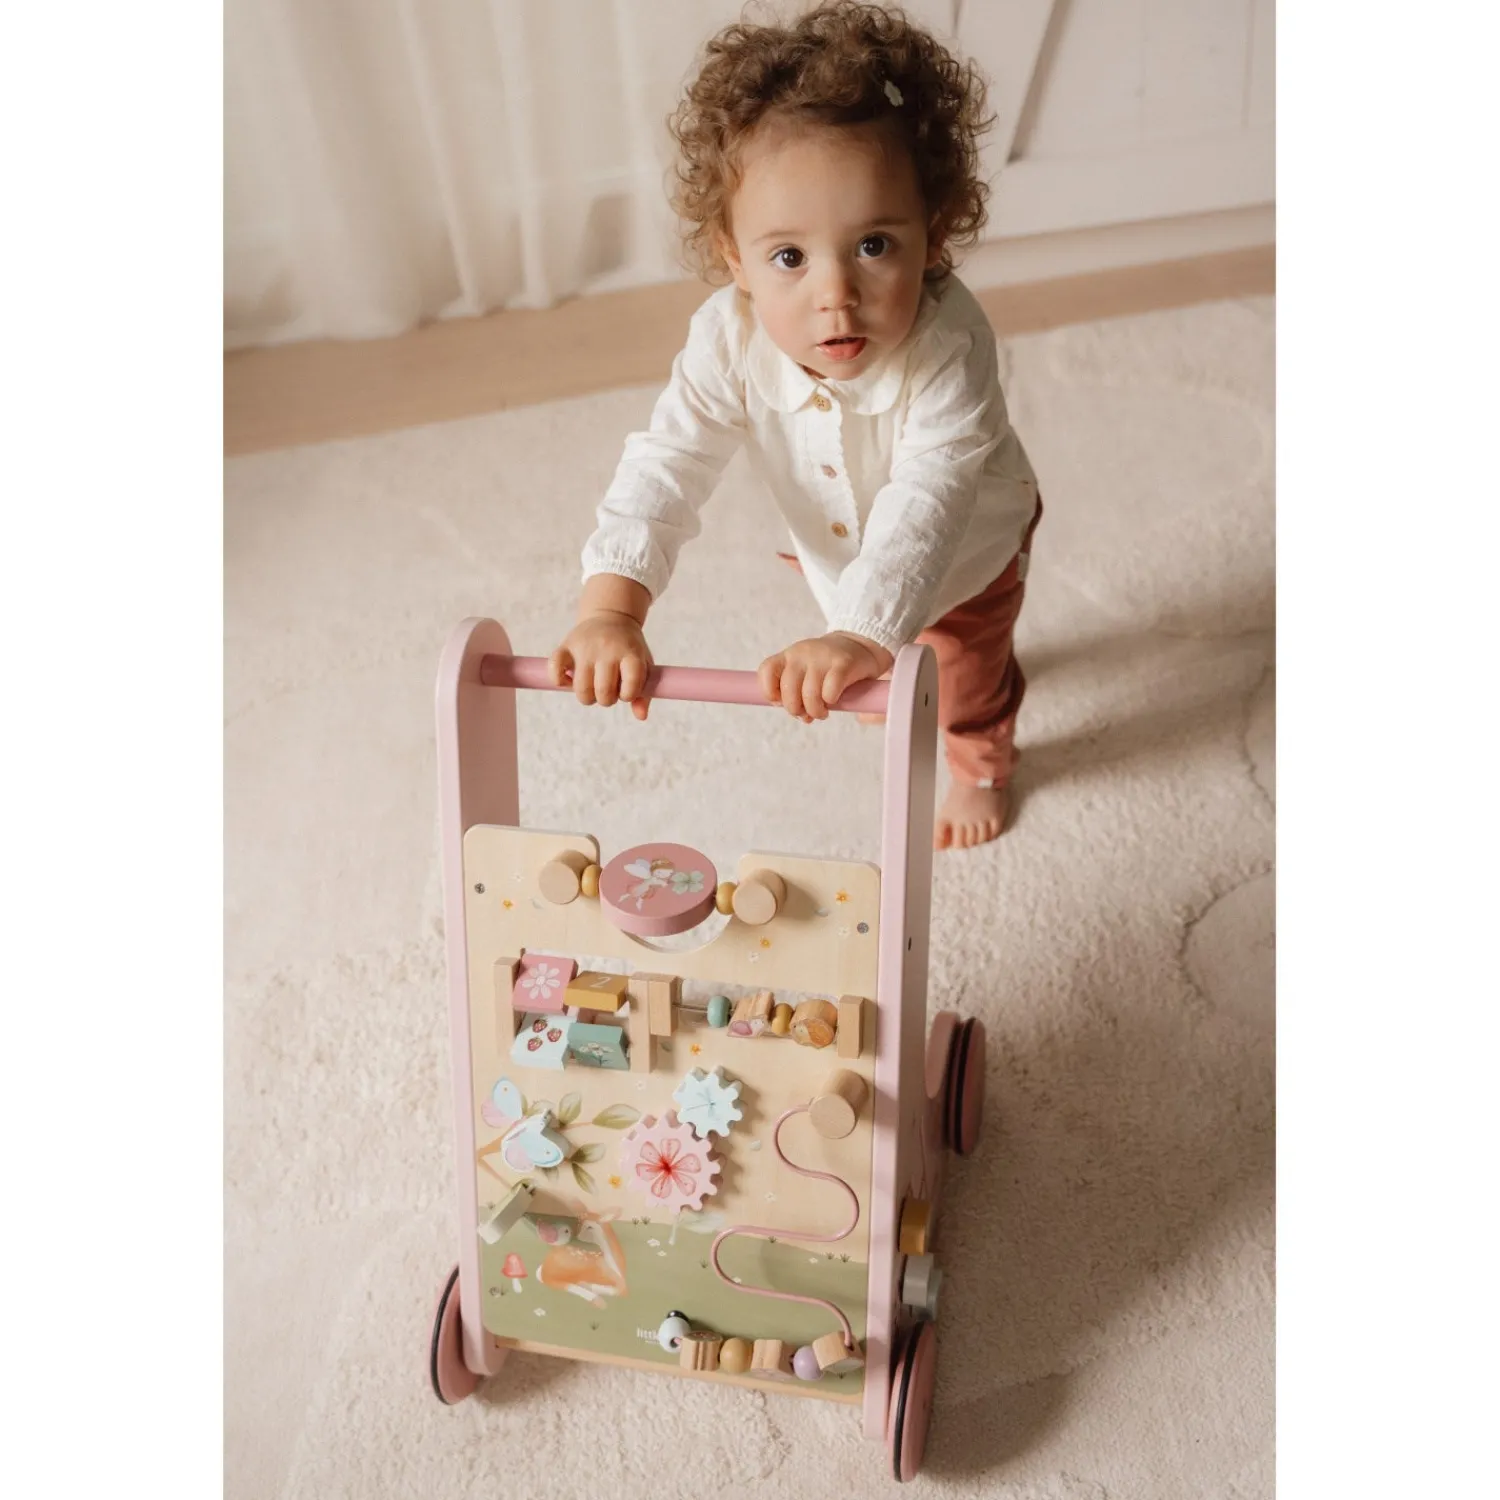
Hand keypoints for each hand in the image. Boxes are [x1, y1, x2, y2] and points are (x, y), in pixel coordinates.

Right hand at [549, 611, 654, 719]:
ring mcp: (585, 647)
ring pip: (581, 689)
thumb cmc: (628, 649)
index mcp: (631, 654)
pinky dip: (559, 680)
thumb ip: (645, 693)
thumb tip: (641, 717)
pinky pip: (555, 668)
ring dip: (587, 696)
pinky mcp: (566, 645)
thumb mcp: (643, 665)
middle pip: (603, 693)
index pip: (630, 688)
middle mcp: (608, 649)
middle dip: (606, 699)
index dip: (628, 695)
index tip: (626, 688)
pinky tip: (569, 679)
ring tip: (592, 686)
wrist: (611, 616)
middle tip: (608, 689)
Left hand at [758, 632, 894, 721]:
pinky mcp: (843, 664)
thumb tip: (799, 715)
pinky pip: (830, 692)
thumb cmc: (827, 668)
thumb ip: (795, 691)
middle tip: (807, 714)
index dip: (769, 692)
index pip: (766, 670)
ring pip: (809, 695)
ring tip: (822, 712)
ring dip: (815, 711)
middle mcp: (802, 653)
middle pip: (788, 690)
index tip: (781, 702)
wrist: (860, 647)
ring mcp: (822, 657)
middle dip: (795, 710)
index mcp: (788, 656)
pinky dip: (830, 701)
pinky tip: (834, 701)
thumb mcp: (804, 672)